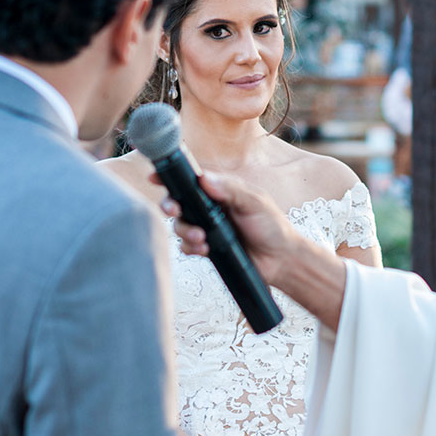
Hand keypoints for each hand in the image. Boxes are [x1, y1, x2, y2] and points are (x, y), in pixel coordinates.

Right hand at [162, 172, 299, 287]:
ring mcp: (207, 227)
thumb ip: (230, 190)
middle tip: (174, 210)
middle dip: (170, 205)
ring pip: (180, 225)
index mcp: (220, 190)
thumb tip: (204, 179)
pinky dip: (191, 247)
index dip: (171, 176)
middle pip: (178, 202)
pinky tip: (204, 249)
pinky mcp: (207, 247)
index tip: (155, 176)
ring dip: (184, 230)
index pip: (191, 179)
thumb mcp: (254, 202)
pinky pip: (187, 246)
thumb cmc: (271, 225)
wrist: (280, 259)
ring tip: (201, 237)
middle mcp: (209, 207)